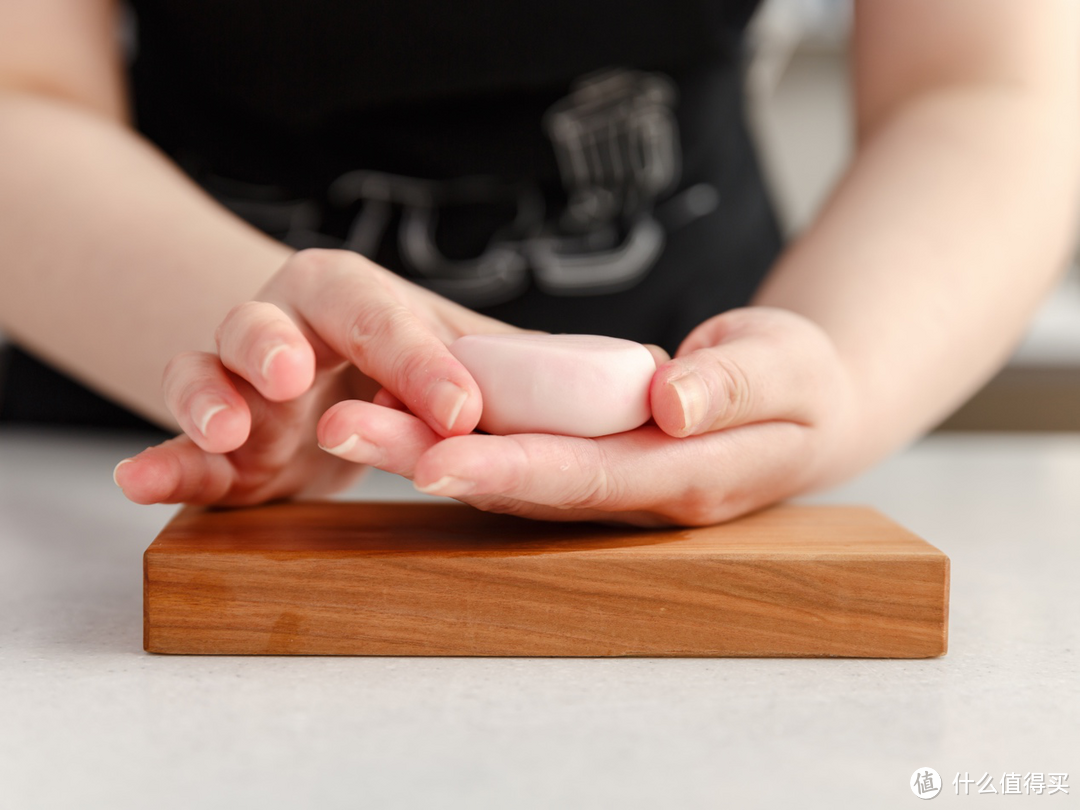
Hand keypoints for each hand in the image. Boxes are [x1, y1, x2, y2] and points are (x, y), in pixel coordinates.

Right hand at [114, 249, 519, 505]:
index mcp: (358, 301)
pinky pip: (174, 447)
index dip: (419, 360)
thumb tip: (652, 391)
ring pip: (204, 368)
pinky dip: (160, 465)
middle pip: (269, 319)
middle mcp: (287, 328)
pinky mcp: (213, 441)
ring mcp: (238, 382)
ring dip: (209, 396)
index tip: (462, 412)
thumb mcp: (463, 361)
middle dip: (276, 344)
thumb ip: (526, 373)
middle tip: (295, 376)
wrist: (323, 385)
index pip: (387, 316)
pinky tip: (142, 483)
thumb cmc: (401, 367)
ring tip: (227, 428)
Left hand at [316, 307, 858, 524]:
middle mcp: (632, 494)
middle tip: (342, 430)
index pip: (583, 475)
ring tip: (344, 421)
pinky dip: (458, 438)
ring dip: (424, 449)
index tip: (431, 456)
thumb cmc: (806, 382)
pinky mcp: (592, 463)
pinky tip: (399, 415)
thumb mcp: (791, 367)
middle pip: (521, 483)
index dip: (508, 468)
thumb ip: (734, 384)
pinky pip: (518, 453)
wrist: (810, 408)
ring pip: (506, 473)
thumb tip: (670, 403)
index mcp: (685, 476)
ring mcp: (608, 484)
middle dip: (429, 458)